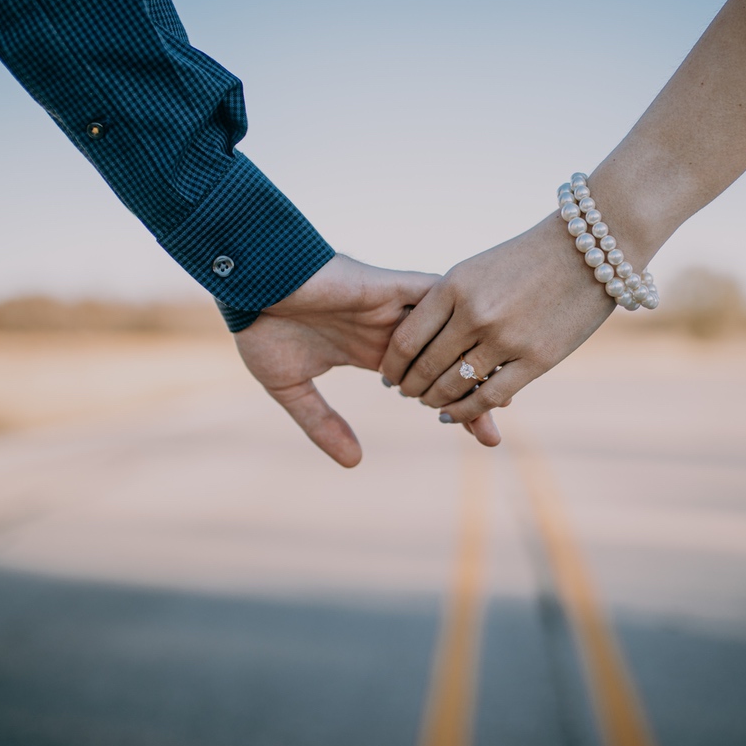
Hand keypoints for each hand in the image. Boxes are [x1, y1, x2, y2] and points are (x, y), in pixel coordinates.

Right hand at [235, 254, 501, 465]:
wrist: (246, 282)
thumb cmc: (261, 326)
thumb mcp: (292, 387)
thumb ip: (323, 423)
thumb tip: (354, 463)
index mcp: (374, 351)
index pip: (429, 383)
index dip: (457, 408)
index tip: (483, 439)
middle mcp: (392, 329)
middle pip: (448, 360)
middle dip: (473, 394)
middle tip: (494, 433)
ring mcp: (394, 307)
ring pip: (450, 331)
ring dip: (471, 358)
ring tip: (499, 395)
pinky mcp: (389, 286)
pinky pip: (435, 299)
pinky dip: (458, 317)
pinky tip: (481, 339)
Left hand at [379, 214, 616, 427]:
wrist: (590, 248)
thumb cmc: (529, 258)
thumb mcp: (478, 269)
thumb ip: (448, 302)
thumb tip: (418, 340)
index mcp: (454, 286)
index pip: (407, 339)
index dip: (393, 364)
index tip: (389, 375)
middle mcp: (475, 313)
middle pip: (426, 367)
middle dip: (411, 387)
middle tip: (407, 394)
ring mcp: (506, 338)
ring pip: (455, 386)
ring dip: (437, 401)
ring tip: (431, 404)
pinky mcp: (537, 359)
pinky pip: (490, 397)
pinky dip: (468, 411)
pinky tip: (455, 414)